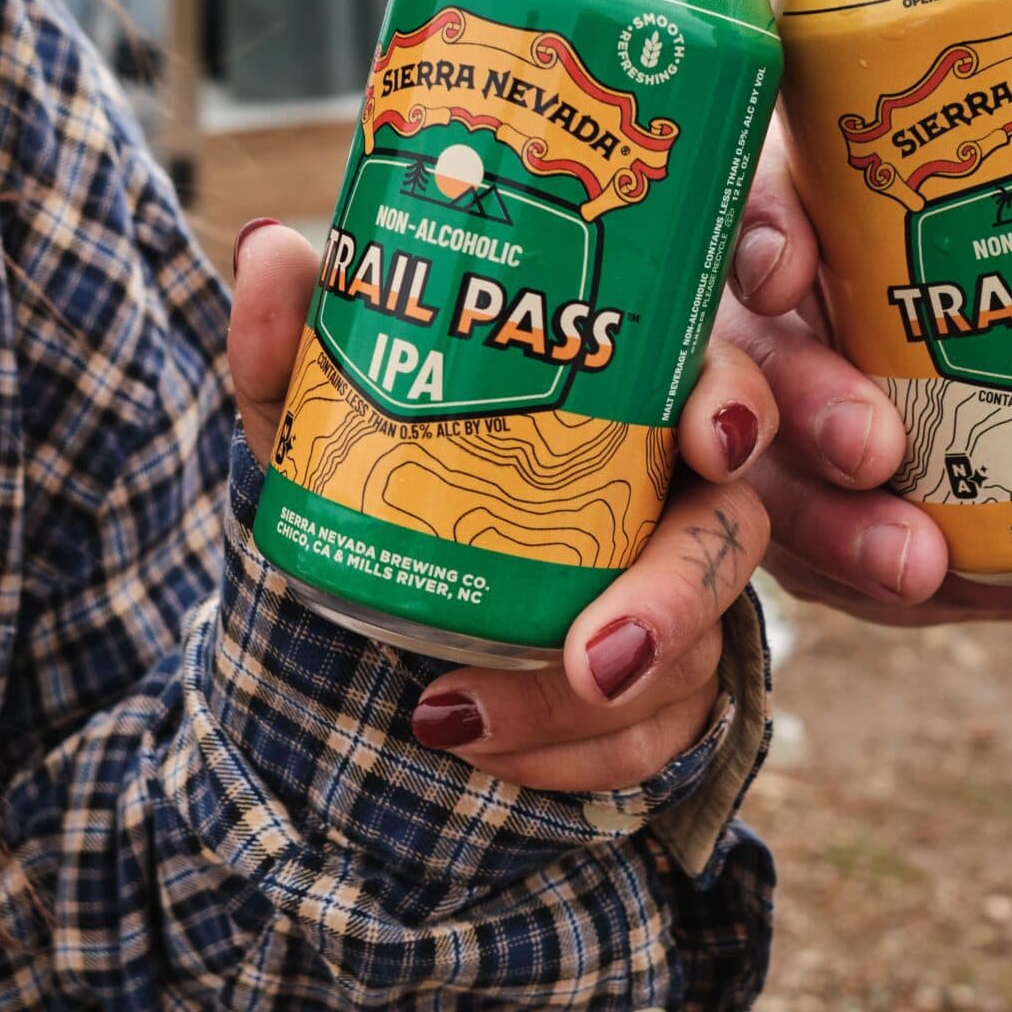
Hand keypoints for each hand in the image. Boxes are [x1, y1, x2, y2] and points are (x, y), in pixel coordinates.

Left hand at [230, 220, 774, 791]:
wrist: (363, 614)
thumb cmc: (377, 478)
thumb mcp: (319, 417)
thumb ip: (299, 343)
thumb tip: (274, 250)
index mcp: (629, 406)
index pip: (720, 389)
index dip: (737, 408)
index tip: (707, 439)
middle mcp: (674, 501)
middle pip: (730, 538)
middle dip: (674, 601)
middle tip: (594, 657)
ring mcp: (678, 607)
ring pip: (692, 661)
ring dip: (582, 710)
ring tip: (462, 716)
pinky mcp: (658, 699)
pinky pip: (646, 745)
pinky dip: (559, 761)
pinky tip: (474, 749)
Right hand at [712, 100, 1011, 707]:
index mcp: (827, 222)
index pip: (761, 209)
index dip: (757, 237)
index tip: (790, 272)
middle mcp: (777, 323)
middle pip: (738, 354)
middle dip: (792, 403)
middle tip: (872, 447)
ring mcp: (775, 434)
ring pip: (757, 478)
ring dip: (829, 523)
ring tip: (919, 562)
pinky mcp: (802, 524)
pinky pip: (806, 563)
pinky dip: (870, 581)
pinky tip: (939, 589)